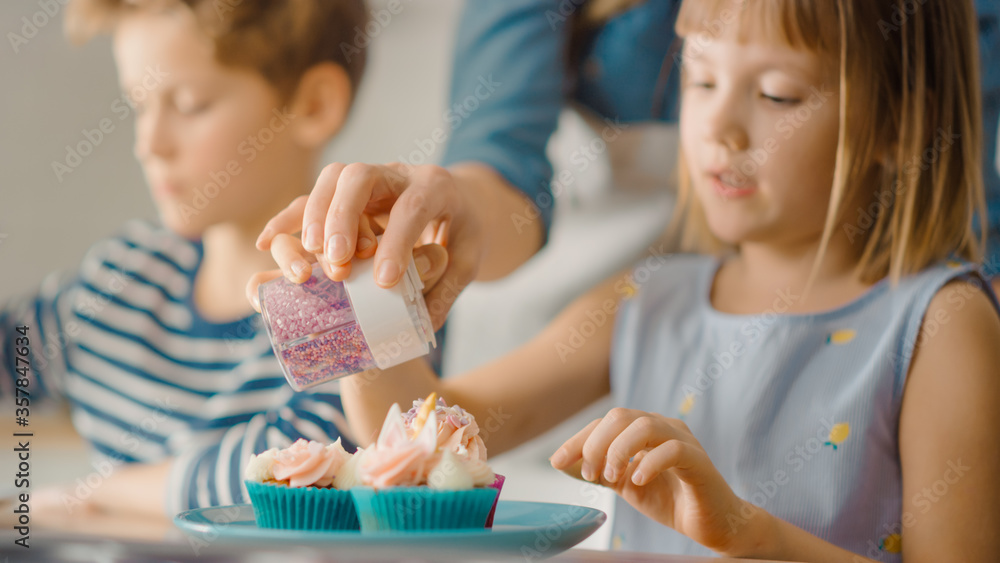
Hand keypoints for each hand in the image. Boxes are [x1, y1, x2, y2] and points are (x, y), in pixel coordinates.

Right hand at [254, 162, 483, 328]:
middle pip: (361, 176)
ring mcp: (370, 178)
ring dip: (316, 216)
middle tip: (338, 262)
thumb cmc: (464, 232)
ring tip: (313, 258)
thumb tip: (421, 326)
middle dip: (343, 217)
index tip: (384, 279)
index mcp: (436, 188)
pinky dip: (288, 217)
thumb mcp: (468, 260)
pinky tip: (268, 242)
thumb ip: (447, 290)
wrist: (460, 200)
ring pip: (332, 178)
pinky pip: (312, 195)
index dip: (396, 241)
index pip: (412, 206)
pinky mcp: (347, 191)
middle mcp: (399, 174)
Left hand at [549, 408, 756, 554]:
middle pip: (620, 416)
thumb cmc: (670, 499)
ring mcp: (683, 441)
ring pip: (645, 425)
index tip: (557, 461)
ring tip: (610, 477)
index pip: (604, 422)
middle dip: (595, 444)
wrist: (712, 524)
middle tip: (590, 474)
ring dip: (618, 451)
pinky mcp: (699, 461)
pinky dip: (649, 463)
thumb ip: (598, 471)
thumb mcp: (625, 484)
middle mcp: (663, 426)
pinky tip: (637, 481)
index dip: (578, 439)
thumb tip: (560, 461)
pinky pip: (673, 450)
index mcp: (644, 429)